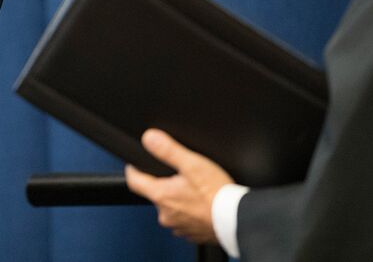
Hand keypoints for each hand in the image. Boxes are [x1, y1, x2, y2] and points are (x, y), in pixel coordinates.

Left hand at [124, 128, 233, 243]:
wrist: (239, 220)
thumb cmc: (218, 194)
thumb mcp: (192, 164)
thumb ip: (168, 149)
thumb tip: (149, 138)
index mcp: (161, 196)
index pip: (134, 181)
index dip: (133, 169)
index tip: (135, 164)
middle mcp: (166, 215)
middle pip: (154, 194)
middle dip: (161, 183)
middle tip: (176, 174)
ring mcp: (179, 226)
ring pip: (170, 208)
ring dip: (177, 199)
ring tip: (193, 189)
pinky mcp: (192, 233)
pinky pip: (184, 219)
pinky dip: (189, 211)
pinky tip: (201, 204)